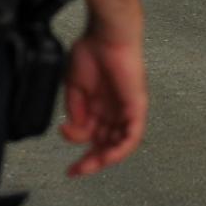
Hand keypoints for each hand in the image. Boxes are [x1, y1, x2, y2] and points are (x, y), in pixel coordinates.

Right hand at [57, 28, 146, 177]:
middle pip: (107, 145)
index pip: (94, 138)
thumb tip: (73, 132)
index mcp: (101, 106)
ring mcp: (127, 108)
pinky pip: (133, 134)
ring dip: (105, 158)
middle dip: (92, 161)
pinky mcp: (137, 105)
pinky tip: (108, 157)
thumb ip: (76, 113)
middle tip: (77, 171)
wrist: (104, 34)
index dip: (82, 155)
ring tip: (88, 165)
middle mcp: (115, 110)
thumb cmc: (92, 52)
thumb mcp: (75, 88)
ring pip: (121, 144)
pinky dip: (121, 148)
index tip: (69, 169)